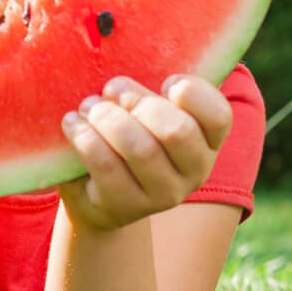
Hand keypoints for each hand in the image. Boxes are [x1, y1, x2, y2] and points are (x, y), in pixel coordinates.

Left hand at [57, 74, 232, 231]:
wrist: (96, 195)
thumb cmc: (126, 137)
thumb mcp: (144, 113)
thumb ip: (146, 96)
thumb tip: (118, 87)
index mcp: (207, 142)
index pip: (218, 116)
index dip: (192, 92)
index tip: (165, 83)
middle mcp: (194, 172)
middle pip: (177, 130)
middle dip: (138, 103)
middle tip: (111, 92)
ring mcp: (162, 196)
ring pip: (140, 149)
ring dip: (107, 119)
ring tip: (88, 108)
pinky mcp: (125, 207)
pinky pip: (106, 165)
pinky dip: (85, 138)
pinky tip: (73, 125)